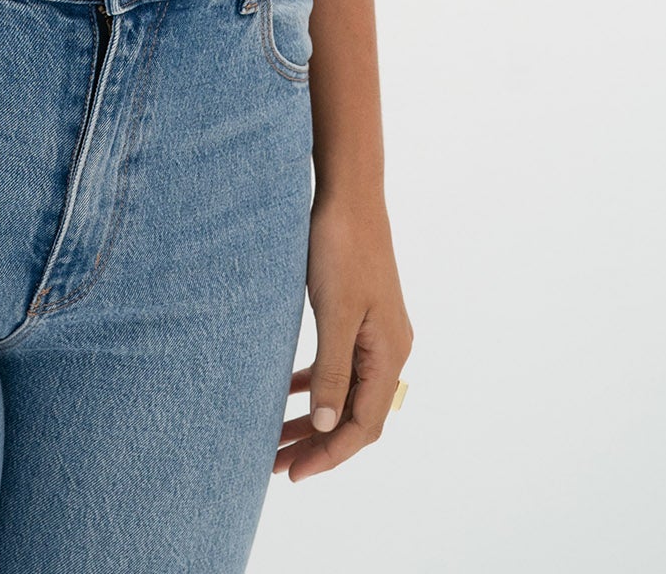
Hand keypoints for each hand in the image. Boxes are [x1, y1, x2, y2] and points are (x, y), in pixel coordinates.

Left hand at [276, 192, 413, 481]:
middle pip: (355, 414)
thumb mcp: (335, 312)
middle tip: (276, 465)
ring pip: (345, 391)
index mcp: (389, 354)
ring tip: (276, 438)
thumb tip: (325, 426)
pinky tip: (289, 391)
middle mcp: (390, 349)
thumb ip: (331, 370)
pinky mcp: (359, 315)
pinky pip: (340, 364)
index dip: (329, 454)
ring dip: (314, 417)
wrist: (349, 193)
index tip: (293, 472)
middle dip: (317, 442)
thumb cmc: (341, 247)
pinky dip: (316, 383)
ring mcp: (376, 333)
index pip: (362, 425)